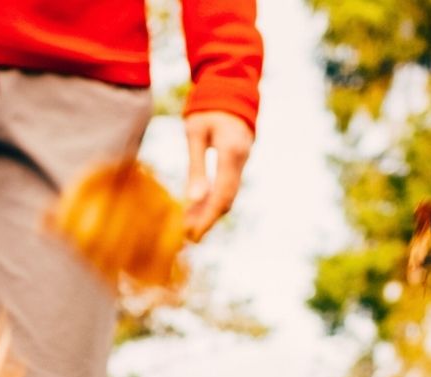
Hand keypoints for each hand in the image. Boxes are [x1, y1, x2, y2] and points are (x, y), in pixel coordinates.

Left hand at [184, 111, 253, 242]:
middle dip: (207, 220)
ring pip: (227, 195)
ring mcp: (242, 160)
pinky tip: (196, 206)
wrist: (230, 85)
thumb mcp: (195, 132)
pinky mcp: (238, 160)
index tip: (192, 234)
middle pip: (226, 200)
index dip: (207, 218)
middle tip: (188, 237)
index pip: (221, 195)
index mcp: (231, 153)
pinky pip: (227, 185)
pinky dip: (212, 199)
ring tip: (189, 225)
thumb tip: (193, 200)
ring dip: (209, 212)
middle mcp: (241, 159)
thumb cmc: (208, 105)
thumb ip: (196, 166)